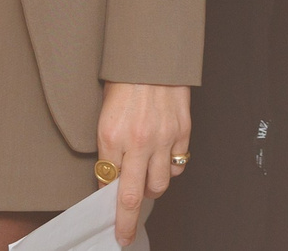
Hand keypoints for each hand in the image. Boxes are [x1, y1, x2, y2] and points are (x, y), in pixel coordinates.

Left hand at [96, 81, 189, 246]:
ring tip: (146, 183)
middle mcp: (138, 141)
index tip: (106, 214)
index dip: (105, 202)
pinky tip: (163, 161)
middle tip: (125, 234)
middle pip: (132, 197)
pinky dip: (171, 168)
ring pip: (160, 184)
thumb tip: (111, 176)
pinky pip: (179, 164)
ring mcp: (163, 138)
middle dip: (126, 222)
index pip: (106, 184)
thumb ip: (109, 147)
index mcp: (112, 136)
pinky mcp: (182, 131)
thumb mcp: (105, 114)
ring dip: (152, 189)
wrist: (152, 54)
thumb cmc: (125, 81)